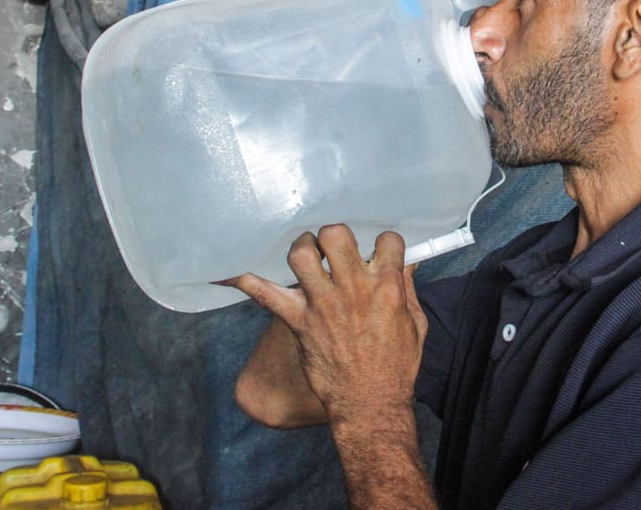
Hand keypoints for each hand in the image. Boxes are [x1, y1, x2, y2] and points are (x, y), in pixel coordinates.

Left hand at [226, 224, 428, 423]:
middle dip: (334, 235)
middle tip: (334, 249)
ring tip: (306, 255)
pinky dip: (243, 280)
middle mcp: (353, 289)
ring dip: (302, 248)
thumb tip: (406, 263)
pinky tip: (225, 270)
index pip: (386, 240)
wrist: (369, 404)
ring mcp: (323, 304)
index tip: (378, 252)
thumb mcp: (415, 324)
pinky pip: (263, 294)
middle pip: (336, 235)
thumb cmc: (395, 367)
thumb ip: (408, 288)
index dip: (382, 243)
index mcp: (387, 288)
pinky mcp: (299, 321)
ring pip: (302, 254)